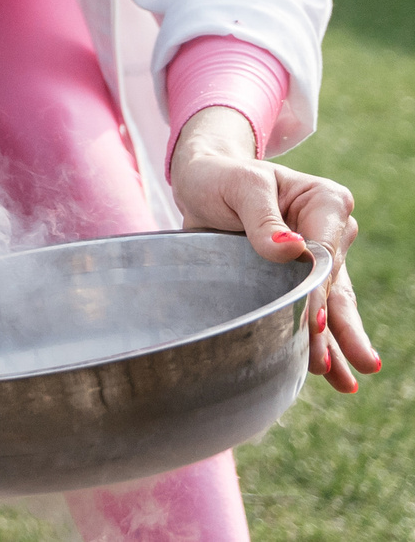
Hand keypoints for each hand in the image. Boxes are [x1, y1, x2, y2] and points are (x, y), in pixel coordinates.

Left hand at [171, 107, 378, 391]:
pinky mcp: (296, 280)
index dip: (319, 289)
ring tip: (346, 380)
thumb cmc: (220, 177)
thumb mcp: (239, 185)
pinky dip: (320, 342)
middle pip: (336, 286)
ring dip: (336, 344)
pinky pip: (312, 313)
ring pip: (330, 306)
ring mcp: (315, 260)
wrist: (201, 184)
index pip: (325, 253)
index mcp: (324, 202)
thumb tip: (290, 248)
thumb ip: (262, 216)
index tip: (313, 321)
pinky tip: (331, 373)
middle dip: (341, 327)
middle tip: (355, 364)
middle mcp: (329, 232)